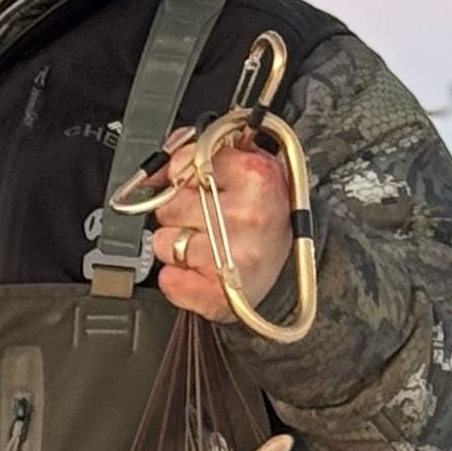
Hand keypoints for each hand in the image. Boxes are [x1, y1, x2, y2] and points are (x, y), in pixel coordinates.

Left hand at [155, 132, 296, 329]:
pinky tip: (199, 271)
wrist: (296, 266)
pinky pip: (169, 280)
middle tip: (209, 222)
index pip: (186, 165)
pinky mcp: (218, 293)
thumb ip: (197, 158)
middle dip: (180, 214)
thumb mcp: (245, 171)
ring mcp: (232, 256)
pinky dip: (177, 278)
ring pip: (164, 243)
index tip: (201, 189)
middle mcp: (245, 214)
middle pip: (169, 206)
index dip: (186, 180)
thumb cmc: (265, 217)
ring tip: (207, 246)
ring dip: (176, 246)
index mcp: (254, 175)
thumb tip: (156, 173)